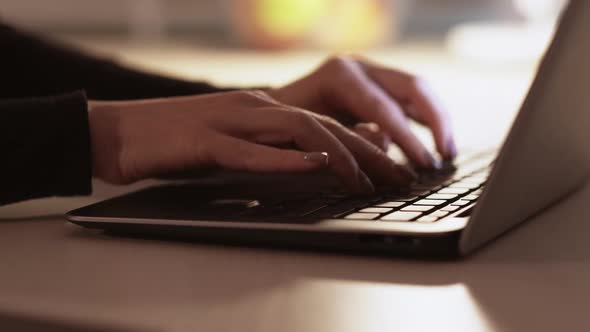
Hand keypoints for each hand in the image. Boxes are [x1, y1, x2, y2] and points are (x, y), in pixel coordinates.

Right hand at [88, 91, 415, 192]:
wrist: (122, 132)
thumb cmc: (179, 143)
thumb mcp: (235, 143)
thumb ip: (274, 148)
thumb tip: (321, 160)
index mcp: (263, 109)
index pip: (327, 124)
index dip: (367, 146)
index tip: (395, 169)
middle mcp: (255, 109)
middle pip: (325, 126)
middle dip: (369, 153)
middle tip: (400, 177)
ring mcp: (231, 121)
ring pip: (299, 131)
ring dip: (339, 154)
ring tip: (368, 178)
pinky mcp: (205, 141)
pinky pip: (252, 150)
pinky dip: (286, 158)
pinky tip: (314, 164)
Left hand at [268, 56, 456, 168]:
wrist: (270, 112)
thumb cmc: (282, 126)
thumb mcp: (308, 135)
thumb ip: (347, 139)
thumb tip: (385, 142)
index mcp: (340, 74)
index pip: (384, 107)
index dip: (408, 138)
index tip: (424, 165)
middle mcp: (359, 66)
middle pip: (412, 87)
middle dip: (435, 123)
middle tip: (443, 158)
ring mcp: (370, 72)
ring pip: (418, 89)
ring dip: (437, 119)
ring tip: (447, 152)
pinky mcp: (376, 84)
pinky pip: (411, 98)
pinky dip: (426, 118)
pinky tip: (436, 142)